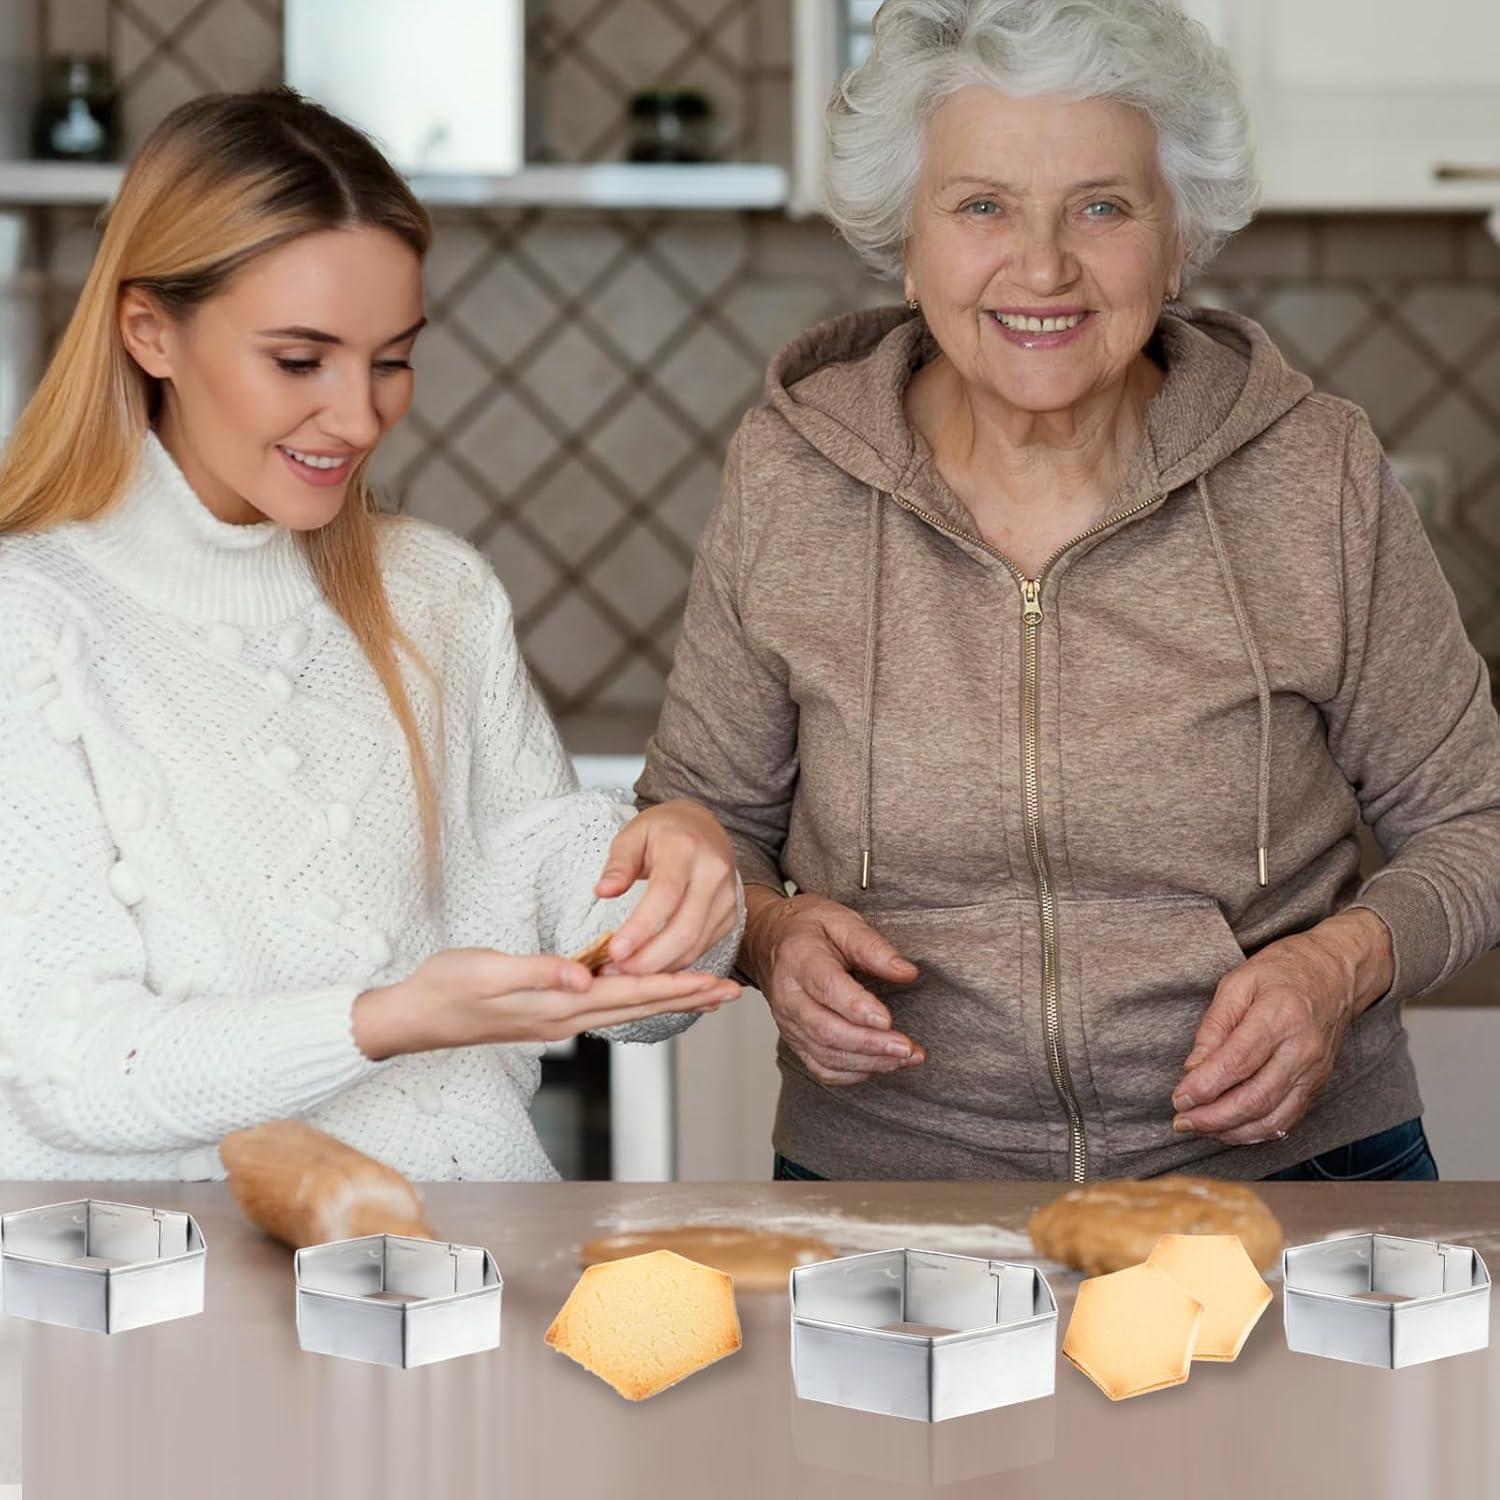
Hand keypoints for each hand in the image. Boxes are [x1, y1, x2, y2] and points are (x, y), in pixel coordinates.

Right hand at [353, 948, 738, 1060]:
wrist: (413, 1015)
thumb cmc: (446, 988)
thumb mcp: (488, 971)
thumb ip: (537, 973)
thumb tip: (583, 978)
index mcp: (560, 1006)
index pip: (631, 994)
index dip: (676, 987)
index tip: (715, 983)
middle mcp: (567, 1018)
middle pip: (640, 1006)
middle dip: (688, 998)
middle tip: (733, 992)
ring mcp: (558, 1019)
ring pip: (627, 1009)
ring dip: (669, 999)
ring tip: (706, 992)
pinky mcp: (548, 1013)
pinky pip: (606, 1006)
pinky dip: (636, 997)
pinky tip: (645, 991)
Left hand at [593, 800, 737, 974]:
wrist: (702, 826)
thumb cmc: (661, 832)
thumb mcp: (632, 835)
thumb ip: (618, 865)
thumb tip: (603, 891)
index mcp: (685, 848)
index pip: (665, 894)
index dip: (641, 928)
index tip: (614, 951)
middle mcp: (713, 872)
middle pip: (684, 929)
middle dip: (648, 959)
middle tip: (615, 970)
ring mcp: (727, 896)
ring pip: (695, 945)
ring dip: (659, 967)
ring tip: (625, 972)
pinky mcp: (730, 915)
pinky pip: (701, 947)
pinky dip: (674, 963)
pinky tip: (649, 965)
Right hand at [742, 886, 923, 1086]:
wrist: (769, 941)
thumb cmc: (808, 929)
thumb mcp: (841, 920)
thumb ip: (873, 946)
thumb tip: (906, 972)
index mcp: (799, 959)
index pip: (826, 988)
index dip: (857, 1008)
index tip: (887, 1020)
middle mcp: (789, 996)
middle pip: (826, 1030)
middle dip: (870, 1044)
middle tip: (907, 1047)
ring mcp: (789, 1023)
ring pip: (826, 1055)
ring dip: (870, 1061)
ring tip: (906, 1057)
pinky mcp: (795, 1040)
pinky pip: (821, 1068)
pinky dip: (852, 1074)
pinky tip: (880, 1065)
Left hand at [1169, 909, 1393, 1144]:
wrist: (1335, 974)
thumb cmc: (1283, 972)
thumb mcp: (1238, 982)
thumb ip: (1214, 1026)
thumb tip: (1193, 1068)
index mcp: (1280, 1016)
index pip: (1238, 1063)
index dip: (1205, 1086)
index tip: (1179, 1098)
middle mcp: (1302, 1050)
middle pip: (1255, 1098)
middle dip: (1213, 1118)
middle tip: (1182, 1120)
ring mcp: (1314, 1072)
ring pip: (1273, 1118)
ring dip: (1232, 1131)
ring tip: (1200, 1128)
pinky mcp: (1318, 1085)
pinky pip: (1288, 1120)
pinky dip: (1256, 1132)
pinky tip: (1229, 1129)